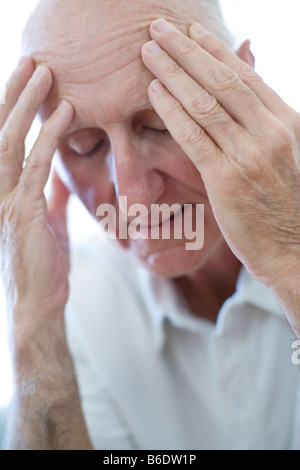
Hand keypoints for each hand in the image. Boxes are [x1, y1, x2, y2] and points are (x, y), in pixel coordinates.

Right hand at [0, 57, 72, 325]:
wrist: (39, 303)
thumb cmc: (42, 264)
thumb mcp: (47, 221)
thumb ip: (49, 196)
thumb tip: (58, 177)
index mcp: (2, 190)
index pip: (3, 139)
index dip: (13, 107)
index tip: (29, 79)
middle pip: (0, 130)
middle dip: (14, 93)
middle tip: (34, 61)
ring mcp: (4, 200)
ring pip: (11, 141)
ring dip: (28, 104)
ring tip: (46, 73)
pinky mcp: (21, 213)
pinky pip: (36, 166)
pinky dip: (50, 138)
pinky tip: (67, 114)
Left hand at [141, 19, 299, 289]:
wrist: (292, 248)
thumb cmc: (282, 203)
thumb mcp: (283, 155)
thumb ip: (262, 123)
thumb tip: (243, 95)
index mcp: (286, 122)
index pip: (246, 76)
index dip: (215, 50)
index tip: (191, 31)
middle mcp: (270, 132)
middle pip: (222, 80)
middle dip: (187, 50)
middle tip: (159, 27)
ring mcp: (249, 155)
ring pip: (205, 102)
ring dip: (173, 72)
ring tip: (148, 51)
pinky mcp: (226, 179)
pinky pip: (194, 136)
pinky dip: (171, 110)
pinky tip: (153, 92)